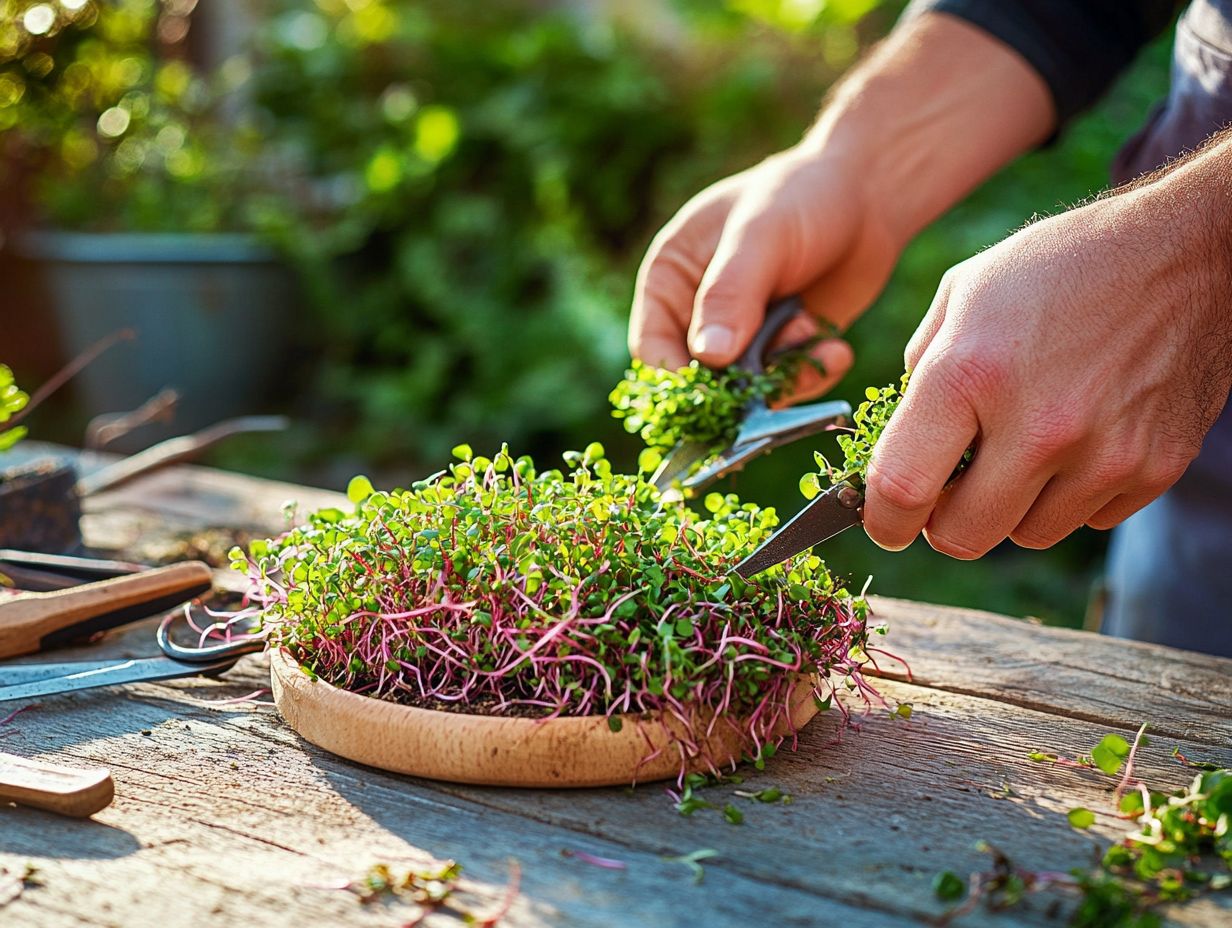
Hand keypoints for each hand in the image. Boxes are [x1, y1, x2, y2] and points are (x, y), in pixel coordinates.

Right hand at [628, 145, 902, 400]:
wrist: (868, 195)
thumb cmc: (801, 197)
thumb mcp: (760, 236)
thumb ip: (730, 293)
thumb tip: (709, 356)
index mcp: (672, 279)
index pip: (652, 346)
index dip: (676, 376)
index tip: (713, 391)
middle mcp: (700, 313)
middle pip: (700, 378)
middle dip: (740, 382)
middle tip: (779, 365)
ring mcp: (744, 335)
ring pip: (747, 390)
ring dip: (783, 374)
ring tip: (811, 329)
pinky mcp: (785, 349)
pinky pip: (788, 386)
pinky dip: (812, 375)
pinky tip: (837, 349)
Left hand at [863, 178, 1231, 556]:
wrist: (1189, 252)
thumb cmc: (1062, 266)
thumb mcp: (965, 293)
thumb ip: (920, 371)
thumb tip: (897, 440)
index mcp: (970, 374)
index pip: (902, 489)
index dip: (883, 520)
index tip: (885, 522)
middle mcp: (1038, 425)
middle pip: (962, 535)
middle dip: (943, 521)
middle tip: (949, 488)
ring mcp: (1103, 454)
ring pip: (1026, 534)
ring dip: (1011, 507)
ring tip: (1022, 447)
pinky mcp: (1155, 468)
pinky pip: (1088, 519)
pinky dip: (1072, 495)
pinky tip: (1078, 440)